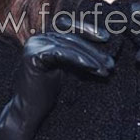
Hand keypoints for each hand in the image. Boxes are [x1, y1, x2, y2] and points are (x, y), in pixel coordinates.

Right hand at [0, 14, 114, 139]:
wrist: (28, 112)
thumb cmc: (48, 93)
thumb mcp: (68, 69)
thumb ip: (78, 55)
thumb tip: (104, 50)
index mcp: (45, 37)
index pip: (70, 27)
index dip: (88, 29)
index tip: (107, 38)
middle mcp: (38, 38)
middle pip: (72, 38)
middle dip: (94, 50)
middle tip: (111, 62)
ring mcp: (34, 45)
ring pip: (69, 46)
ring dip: (91, 57)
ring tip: (106, 69)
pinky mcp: (33, 56)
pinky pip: (62, 54)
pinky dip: (80, 60)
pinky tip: (93, 67)